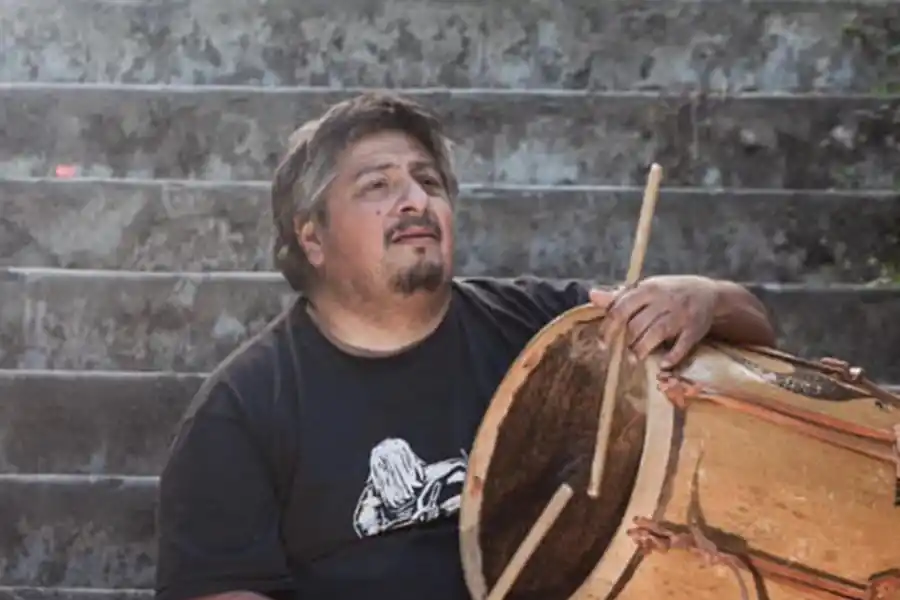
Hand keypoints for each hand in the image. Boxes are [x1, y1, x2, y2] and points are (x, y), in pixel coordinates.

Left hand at [589, 275, 719, 368]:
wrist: (709, 292)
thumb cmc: (669, 292)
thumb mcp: (646, 288)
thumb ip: (620, 296)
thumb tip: (592, 295)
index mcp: (648, 289)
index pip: (621, 308)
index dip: (608, 328)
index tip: (602, 344)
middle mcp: (664, 300)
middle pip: (637, 324)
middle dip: (626, 342)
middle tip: (622, 354)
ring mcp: (681, 314)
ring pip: (656, 333)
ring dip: (642, 350)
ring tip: (634, 359)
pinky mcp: (695, 328)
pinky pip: (682, 345)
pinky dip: (672, 357)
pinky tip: (662, 364)